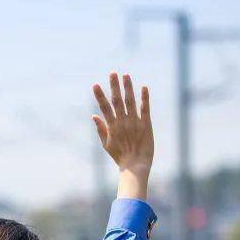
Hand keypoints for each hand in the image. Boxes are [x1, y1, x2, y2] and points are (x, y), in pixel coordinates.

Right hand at [92, 72, 153, 198]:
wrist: (135, 166)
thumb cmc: (120, 156)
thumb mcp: (106, 144)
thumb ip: (100, 129)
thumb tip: (93, 115)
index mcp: (112, 127)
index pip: (104, 108)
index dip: (99, 96)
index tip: (95, 85)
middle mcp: (122, 122)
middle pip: (117, 101)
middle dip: (114, 86)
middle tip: (112, 73)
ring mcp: (134, 123)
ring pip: (130, 102)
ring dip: (128, 88)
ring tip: (126, 75)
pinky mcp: (146, 125)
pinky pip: (145, 109)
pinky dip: (144, 98)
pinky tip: (144, 87)